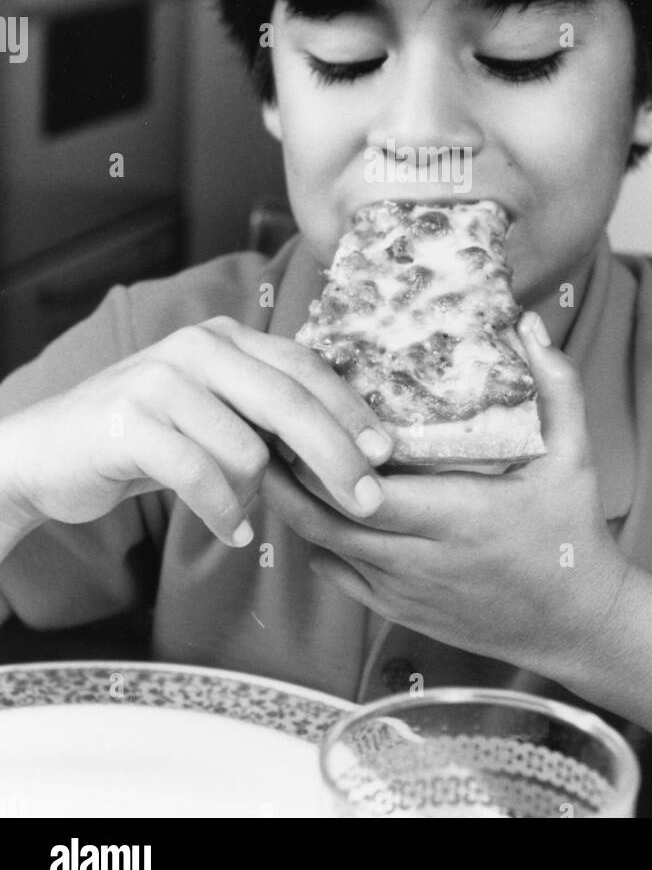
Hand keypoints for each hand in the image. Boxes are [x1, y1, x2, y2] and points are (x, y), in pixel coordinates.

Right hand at [0, 316, 390, 553]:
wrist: (48, 453)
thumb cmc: (146, 436)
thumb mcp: (211, 410)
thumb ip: (264, 412)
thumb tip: (349, 443)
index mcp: (224, 338)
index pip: (304, 366)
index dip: (348, 408)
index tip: (385, 450)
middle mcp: (196, 347)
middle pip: (289, 402)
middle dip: (336, 455)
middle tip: (366, 499)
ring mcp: (160, 380)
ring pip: (245, 448)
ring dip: (254, 494)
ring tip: (240, 512)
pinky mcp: (130, 422)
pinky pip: (200, 476)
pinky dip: (223, 512)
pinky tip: (233, 532)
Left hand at [261, 312, 630, 676]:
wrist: (579, 626)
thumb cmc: (575, 535)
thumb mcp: (575, 457)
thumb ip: (556, 388)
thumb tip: (528, 323)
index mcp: (459, 517)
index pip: (368, 492)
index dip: (325, 460)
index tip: (302, 415)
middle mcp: (422, 559)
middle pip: (328, 520)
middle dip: (289, 476)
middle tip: (267, 427)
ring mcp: (405, 591)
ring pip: (324, 548)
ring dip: (296, 506)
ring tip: (274, 459)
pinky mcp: (398, 612)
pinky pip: (337, 575)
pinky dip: (316, 541)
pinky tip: (309, 506)